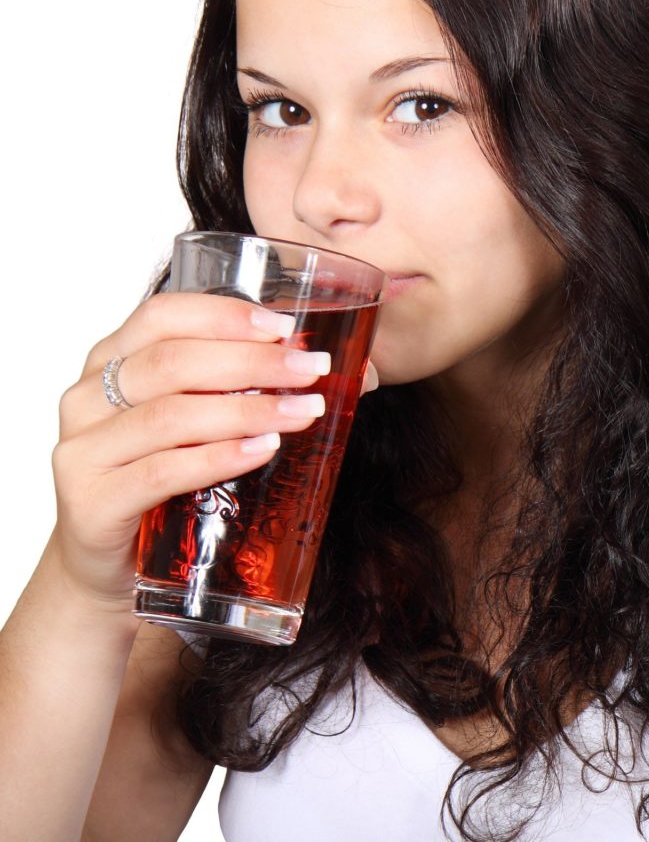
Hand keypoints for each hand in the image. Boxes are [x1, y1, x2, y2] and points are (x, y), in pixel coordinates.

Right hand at [51, 293, 330, 613]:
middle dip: (251, 362)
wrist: (110, 571)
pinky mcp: (91, 502)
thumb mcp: (188, 426)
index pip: (160, 316)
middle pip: (171, 362)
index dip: (223, 315)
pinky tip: (262, 451)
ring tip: (302, 411)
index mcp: (109, 362)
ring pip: (171, 416)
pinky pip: (162, 471)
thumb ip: (232, 390)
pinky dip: (218, 457)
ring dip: (246, 410)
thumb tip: (328, 370)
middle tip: (310, 370)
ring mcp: (83, 451)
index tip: (282, 327)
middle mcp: (85, 398)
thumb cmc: (158, 486)